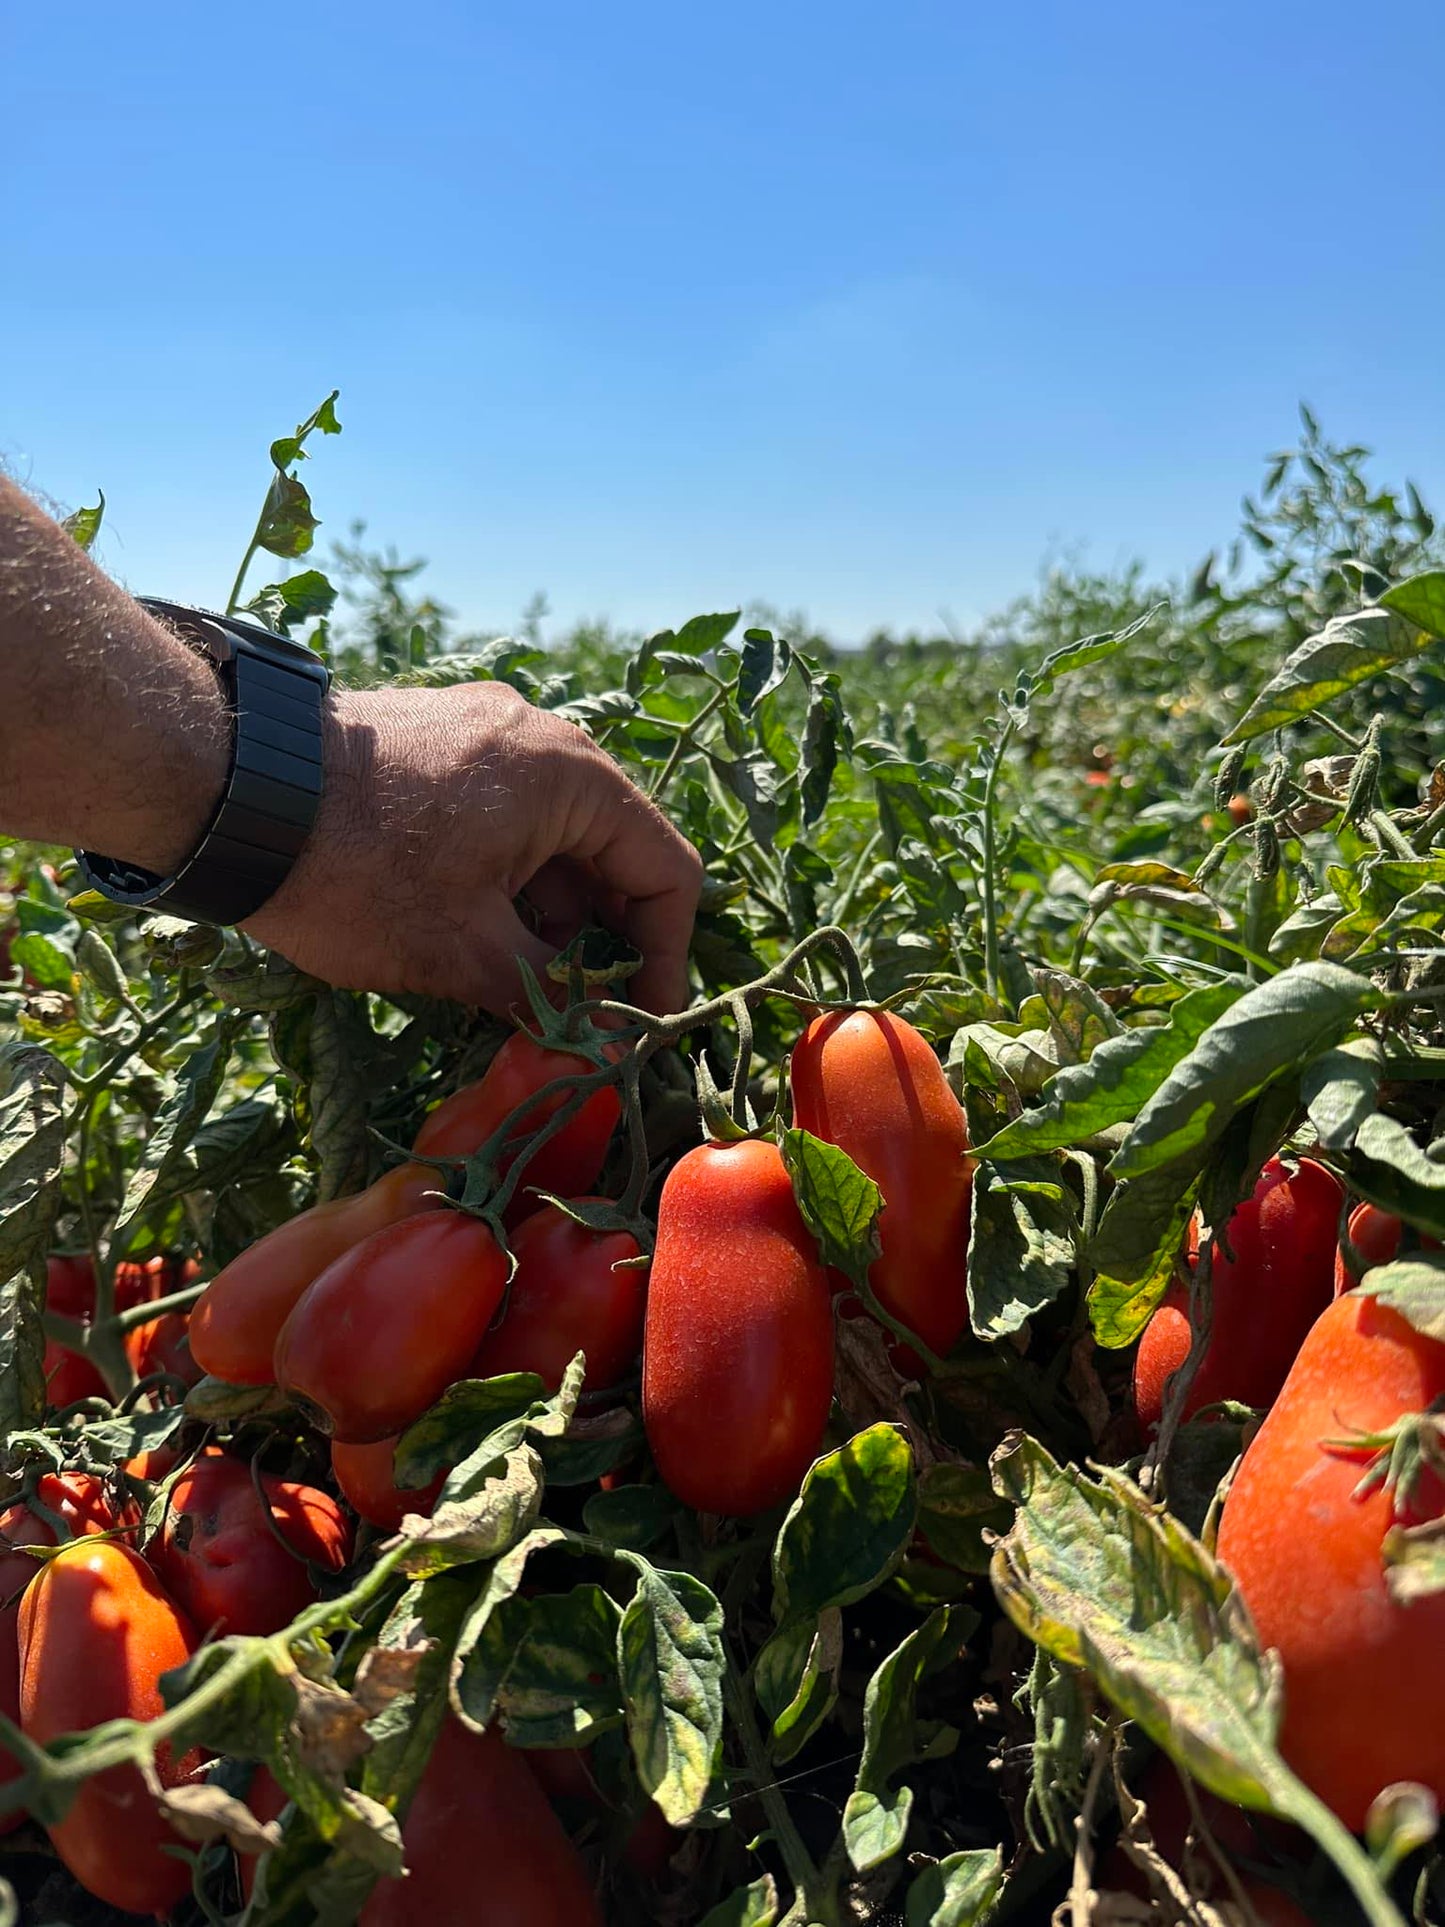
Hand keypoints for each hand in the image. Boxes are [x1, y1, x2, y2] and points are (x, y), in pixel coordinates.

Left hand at [243, 680, 702, 1014]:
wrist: (225, 791)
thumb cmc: (356, 873)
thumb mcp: (463, 953)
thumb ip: (550, 996)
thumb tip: (600, 1041)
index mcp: (572, 777)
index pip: (667, 871)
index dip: (666, 957)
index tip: (641, 1022)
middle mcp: (543, 738)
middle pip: (615, 850)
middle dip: (601, 938)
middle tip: (573, 1009)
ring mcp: (487, 731)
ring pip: (557, 837)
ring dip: (548, 912)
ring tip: (501, 974)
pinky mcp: (441, 741)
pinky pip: (507, 814)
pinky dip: (506, 875)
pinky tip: (462, 924)